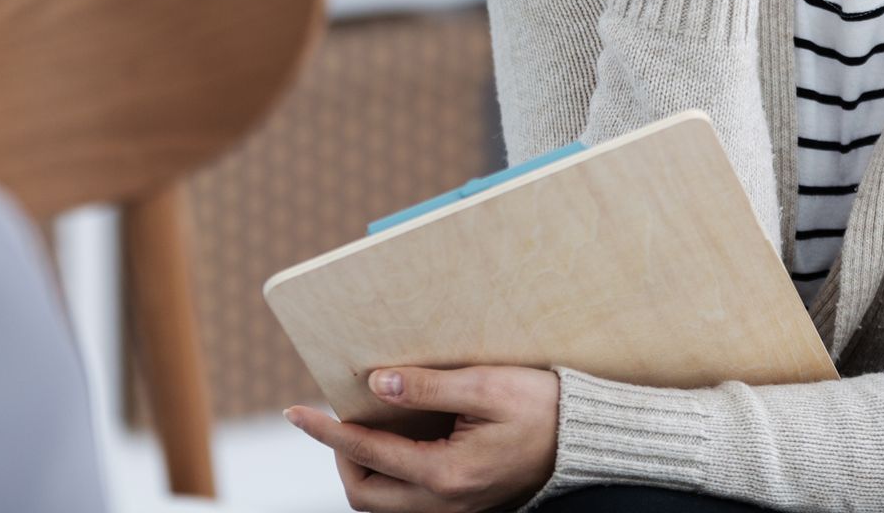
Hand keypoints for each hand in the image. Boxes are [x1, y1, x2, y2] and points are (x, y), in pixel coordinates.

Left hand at [283, 365, 559, 512]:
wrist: (589, 440)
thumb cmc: (544, 407)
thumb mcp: (485, 386)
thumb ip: (428, 387)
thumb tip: (377, 383)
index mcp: (447, 474)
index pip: (367, 454)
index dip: (326, 432)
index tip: (295, 411)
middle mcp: (447, 503)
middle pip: (365, 495)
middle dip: (341, 457)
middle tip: (336, 416)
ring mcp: (457, 509)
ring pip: (385, 504)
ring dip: (363, 469)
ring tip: (363, 425)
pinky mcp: (465, 504)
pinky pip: (409, 500)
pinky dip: (390, 474)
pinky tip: (396, 438)